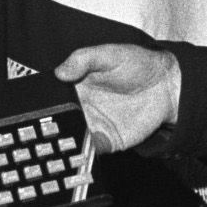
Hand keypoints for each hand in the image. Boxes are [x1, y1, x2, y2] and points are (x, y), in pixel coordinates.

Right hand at [53, 43, 180, 153]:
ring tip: (65, 138)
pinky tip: (85, 146)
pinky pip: (91, 151)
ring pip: (71, 138)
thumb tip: (60, 72)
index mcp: (75, 87)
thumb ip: (84, 59)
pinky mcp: (107, 141)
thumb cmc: (138, 64)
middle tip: (47, 128)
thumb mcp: (109, 54)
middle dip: (50, 128)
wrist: (166, 86)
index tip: (40, 107)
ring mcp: (93, 126)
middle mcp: (80, 108)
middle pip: (58, 122)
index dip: (45, 104)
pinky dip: (85, 152)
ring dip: (66, 142)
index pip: (52, 98)